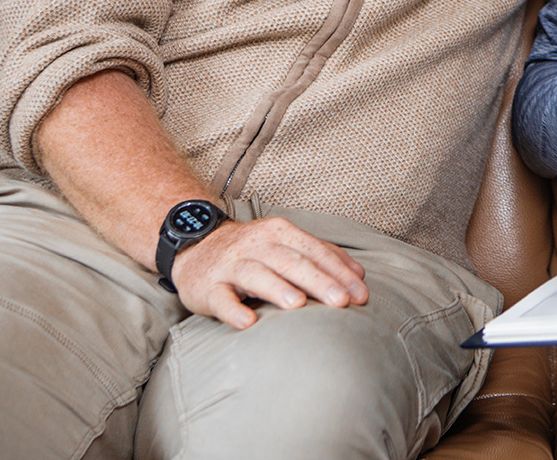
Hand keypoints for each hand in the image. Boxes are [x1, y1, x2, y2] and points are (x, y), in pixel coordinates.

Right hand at [170, 216, 370, 329]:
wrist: (195, 248)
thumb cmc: (252, 252)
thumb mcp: (285, 245)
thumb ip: (321, 256)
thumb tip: (359, 275)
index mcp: (281, 233)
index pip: (315, 251)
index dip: (339, 272)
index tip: (360, 294)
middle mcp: (257, 245)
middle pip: (292, 262)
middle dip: (319, 281)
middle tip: (341, 302)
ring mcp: (231, 265)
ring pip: (257, 275)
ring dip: (278, 289)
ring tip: (299, 305)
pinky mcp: (208, 286)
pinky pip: (221, 299)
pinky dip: (233, 310)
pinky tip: (248, 322)